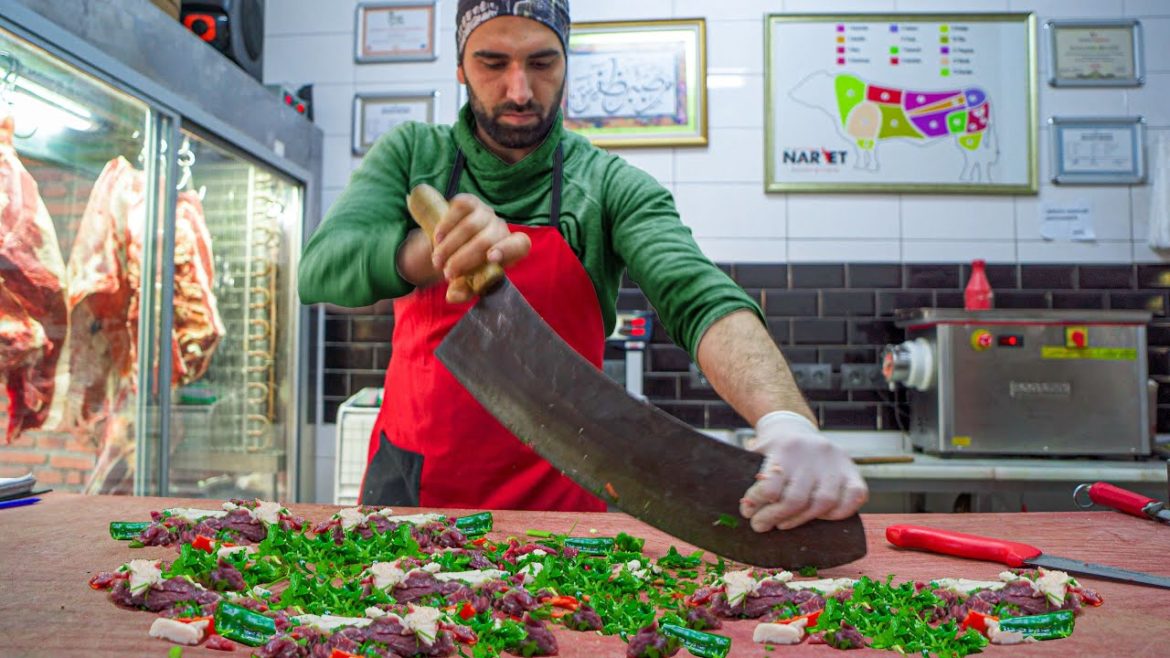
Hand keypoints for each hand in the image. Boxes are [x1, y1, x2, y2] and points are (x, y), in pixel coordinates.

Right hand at [431, 194, 530, 302]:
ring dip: (450, 246)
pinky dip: (445, 226)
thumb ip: (464, 291)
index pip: (520, 245)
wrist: (455, 243)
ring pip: (469, 227)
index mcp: (512, 249)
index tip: (491, 258)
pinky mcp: (470, 202)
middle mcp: (501, 228)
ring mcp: (486, 213)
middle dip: (463, 259)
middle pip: (486, 240)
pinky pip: (458, 209)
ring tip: (437, 261)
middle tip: (447, 274)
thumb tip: (453, 297)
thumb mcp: (469, 281)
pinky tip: (437, 239)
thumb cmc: (468, 266)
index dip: (507, 249)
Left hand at [739, 411, 867, 531]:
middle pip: (796, 499)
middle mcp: (814, 453)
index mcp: (786, 447)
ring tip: (784, 523)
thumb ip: (752, 477)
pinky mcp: (853, 471)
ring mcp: (836, 462)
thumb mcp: (757, 453)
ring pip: (824, 503)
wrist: (794, 426)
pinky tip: (820, 517)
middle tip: (761, 525)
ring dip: (801, 520)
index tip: (748, 512)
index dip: (758, 502)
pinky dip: (839, 513)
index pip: (771, 485)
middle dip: (775, 517)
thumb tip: (749, 511)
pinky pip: (855, 497)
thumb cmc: (774, 449)